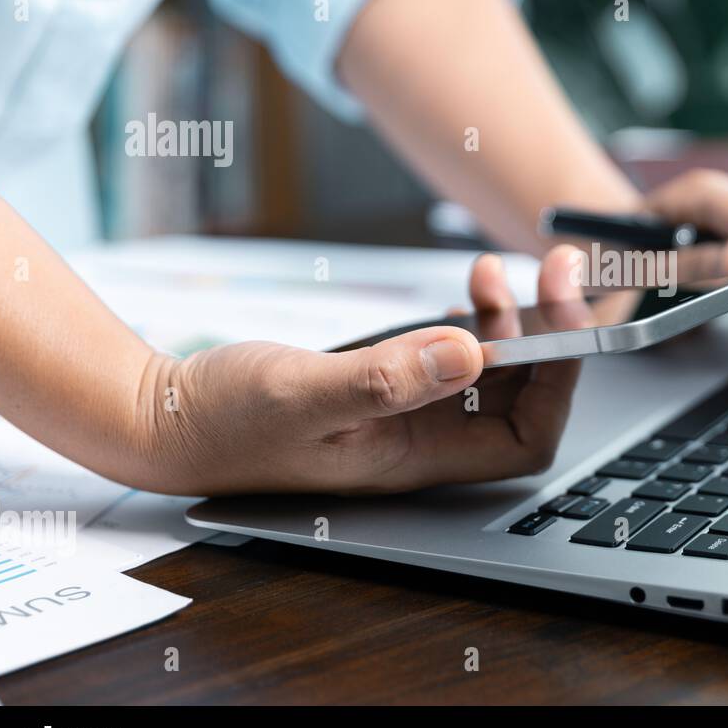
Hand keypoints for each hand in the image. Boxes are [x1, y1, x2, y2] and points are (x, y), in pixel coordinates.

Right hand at [136, 246, 586, 496]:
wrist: (166, 416)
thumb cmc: (225, 420)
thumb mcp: (302, 394)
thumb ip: (386, 378)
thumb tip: (468, 352)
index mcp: (416, 458)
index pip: (526, 438)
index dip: (559, 385)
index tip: (561, 322)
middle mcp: (423, 440)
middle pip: (521, 397)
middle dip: (549, 335)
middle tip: (554, 270)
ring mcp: (405, 412)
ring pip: (490, 371)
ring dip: (509, 319)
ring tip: (491, 269)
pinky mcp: (385, 384)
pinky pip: (450, 356)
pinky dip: (469, 320)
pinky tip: (464, 293)